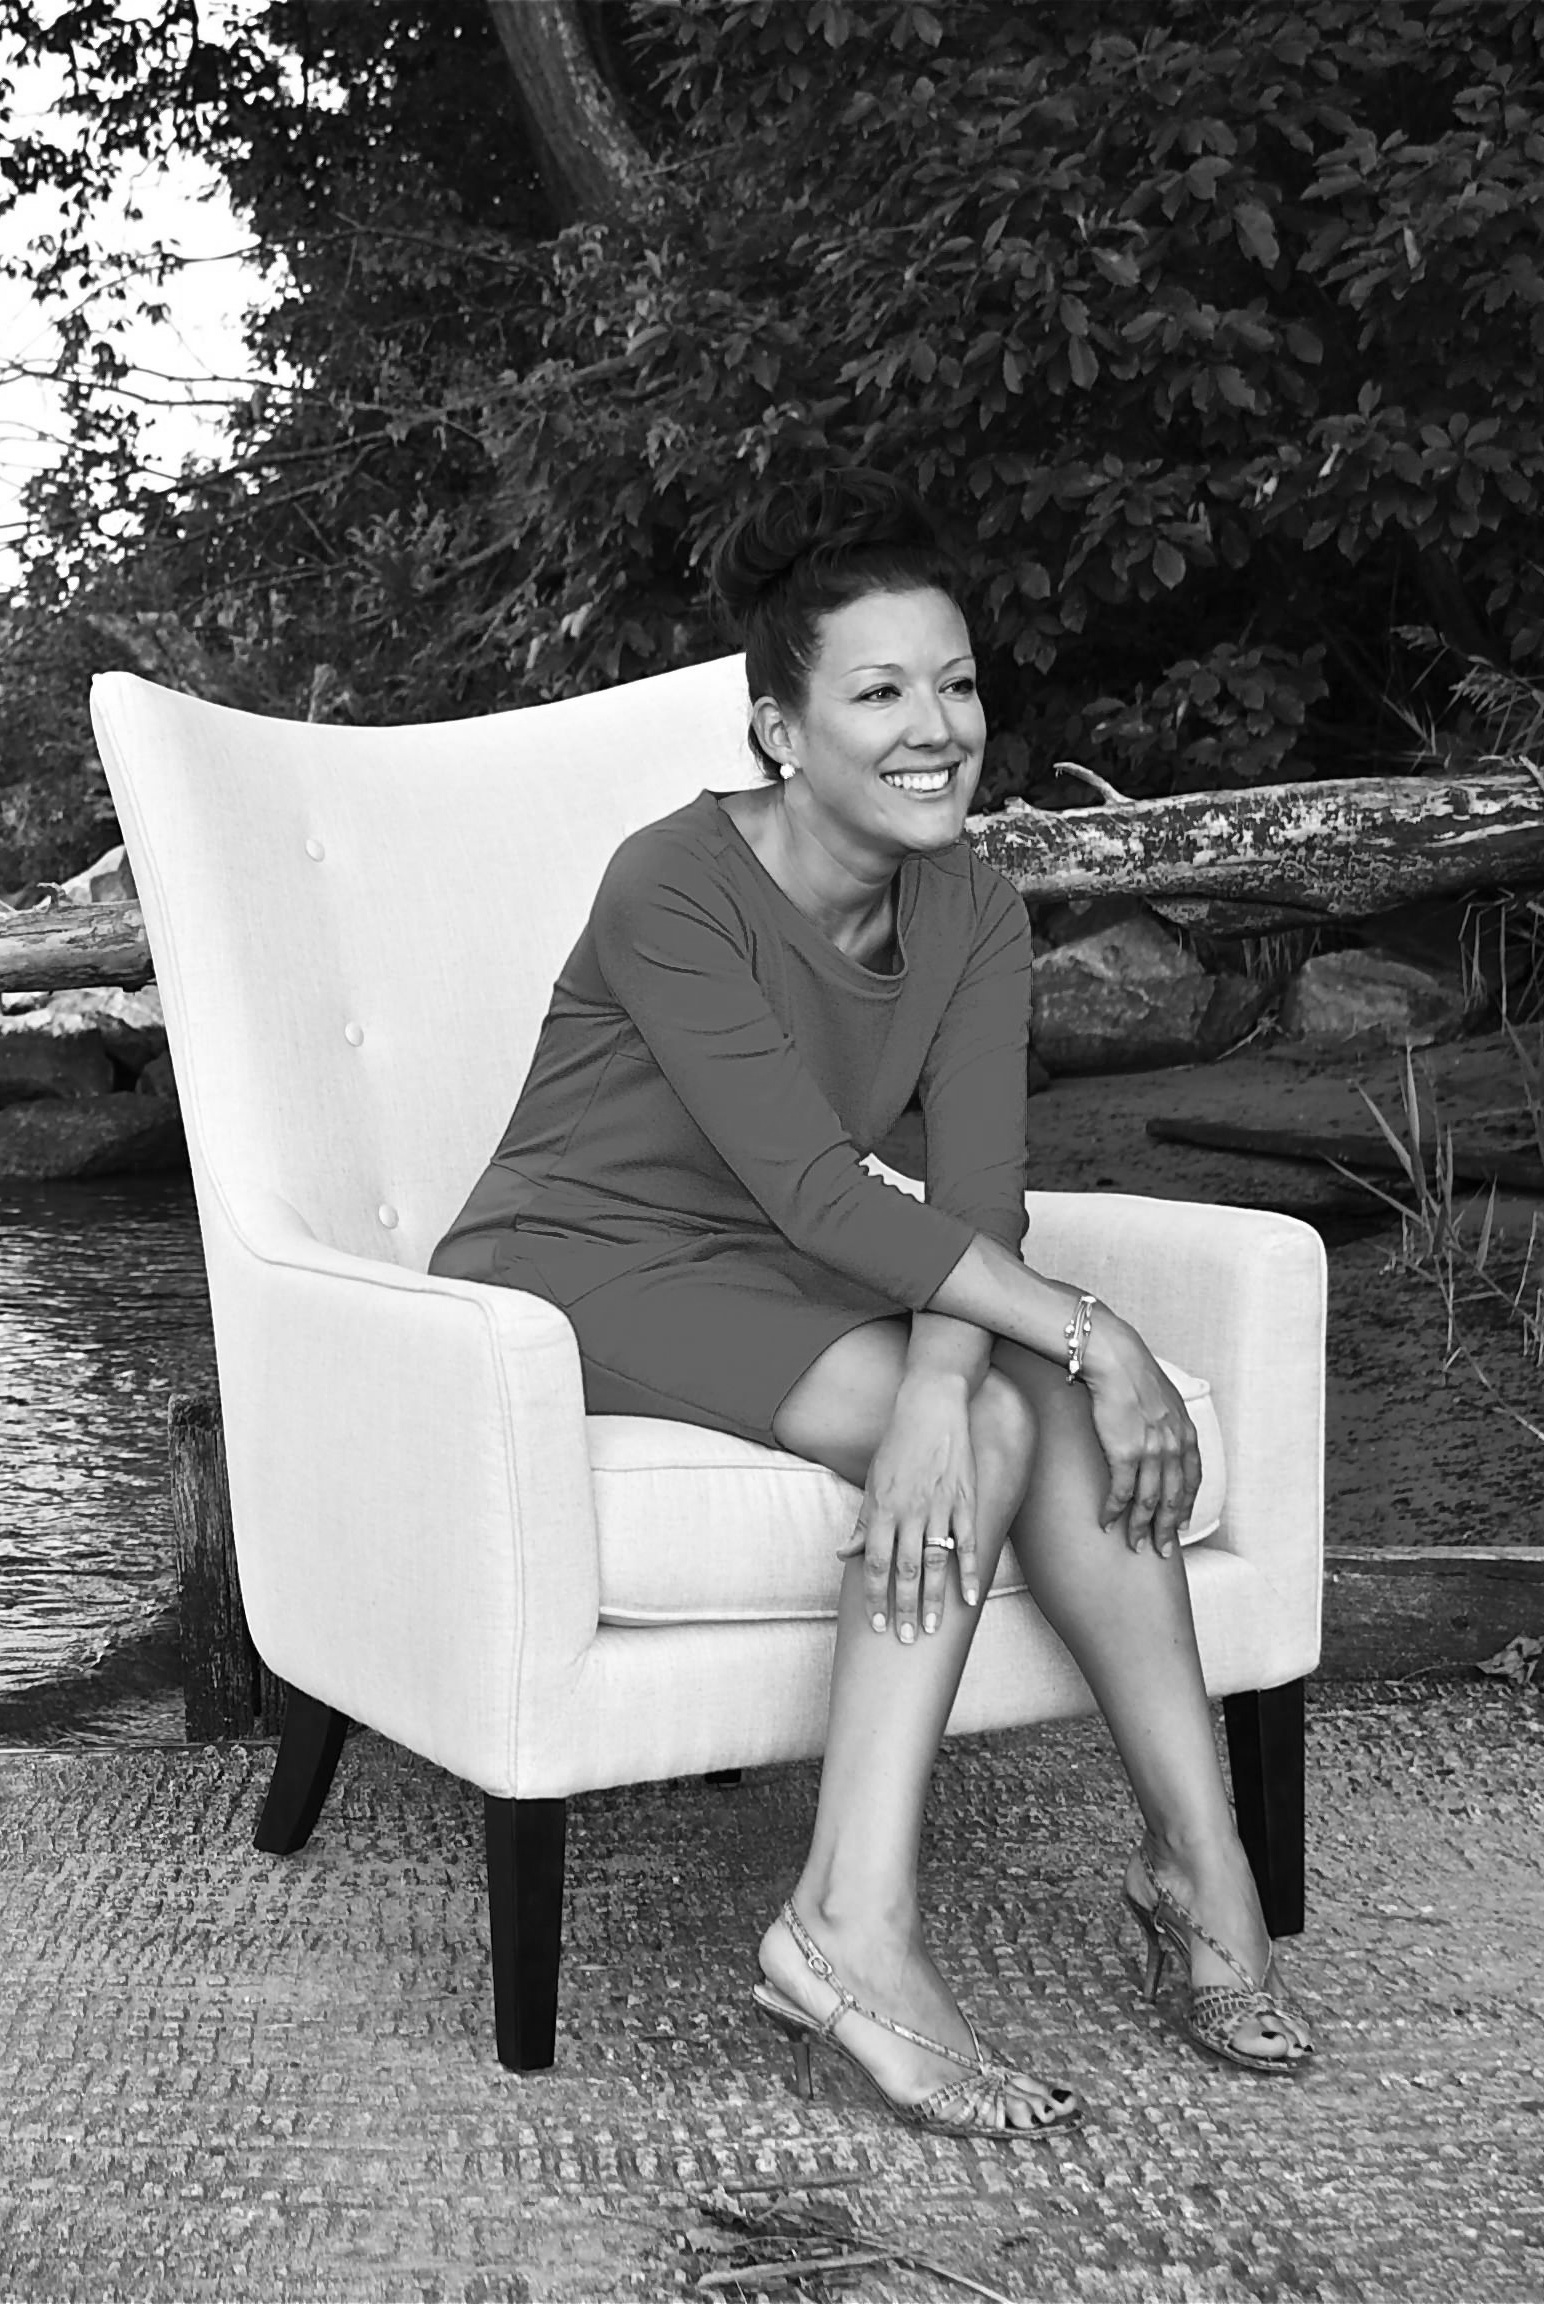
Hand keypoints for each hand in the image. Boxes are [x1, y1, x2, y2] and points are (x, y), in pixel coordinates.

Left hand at [836, 1374, 979, 1641]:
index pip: (874, 1562)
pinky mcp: (964, 1500)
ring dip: (935, 1598)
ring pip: (936, 1561)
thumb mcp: (872, 1481)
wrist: (931, 1409)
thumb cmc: (898, 1446)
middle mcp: (909, 1511)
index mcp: (882, 1508)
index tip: (877, 1624)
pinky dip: (970, 1571)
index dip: (874, 1596)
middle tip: (908, 1639)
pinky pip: (968, 1542)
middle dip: (905, 1607)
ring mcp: (939, 1506)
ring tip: (934, 1628)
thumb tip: (843, 1553)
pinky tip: (970, 1598)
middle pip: (905, 1569)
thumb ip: (862, 1521)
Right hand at [1081, 1318, 1201, 1557]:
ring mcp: (1151, 1452)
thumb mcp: (1166, 1398)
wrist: (1117, 1360)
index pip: (1192, 1481)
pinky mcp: (1125, 1453)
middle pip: (1174, 1499)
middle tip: (1162, 1550)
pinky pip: (1121, 1493)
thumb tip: (1162, 1431)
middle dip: (1167, 1529)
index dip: (1186, 1506)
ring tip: (1135, 1545)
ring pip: (1149, 1503)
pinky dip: (1114, 1512)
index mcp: (1186, 1434)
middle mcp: (1174, 1447)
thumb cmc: (1135, 1374)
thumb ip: (1168, 1421)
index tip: (1179, 1524)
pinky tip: (1107, 1523)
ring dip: (1141, 1529)